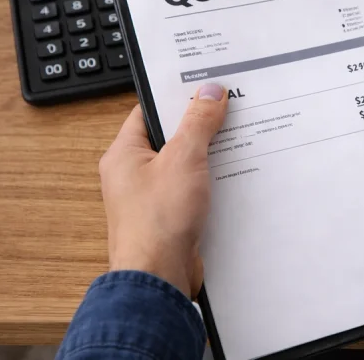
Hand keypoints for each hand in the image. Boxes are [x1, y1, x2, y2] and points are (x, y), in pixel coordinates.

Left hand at [99, 83, 227, 296]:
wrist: (158, 277)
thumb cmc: (157, 220)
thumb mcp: (183, 158)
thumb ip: (198, 122)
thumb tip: (209, 91)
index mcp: (124, 153)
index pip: (149, 111)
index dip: (177, 96)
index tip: (206, 86)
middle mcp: (133, 173)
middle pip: (170, 136)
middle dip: (200, 125)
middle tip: (229, 108)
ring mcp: (151, 196)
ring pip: (184, 163)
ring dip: (209, 153)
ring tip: (239, 137)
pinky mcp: (170, 215)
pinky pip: (192, 187)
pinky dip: (211, 179)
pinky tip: (235, 174)